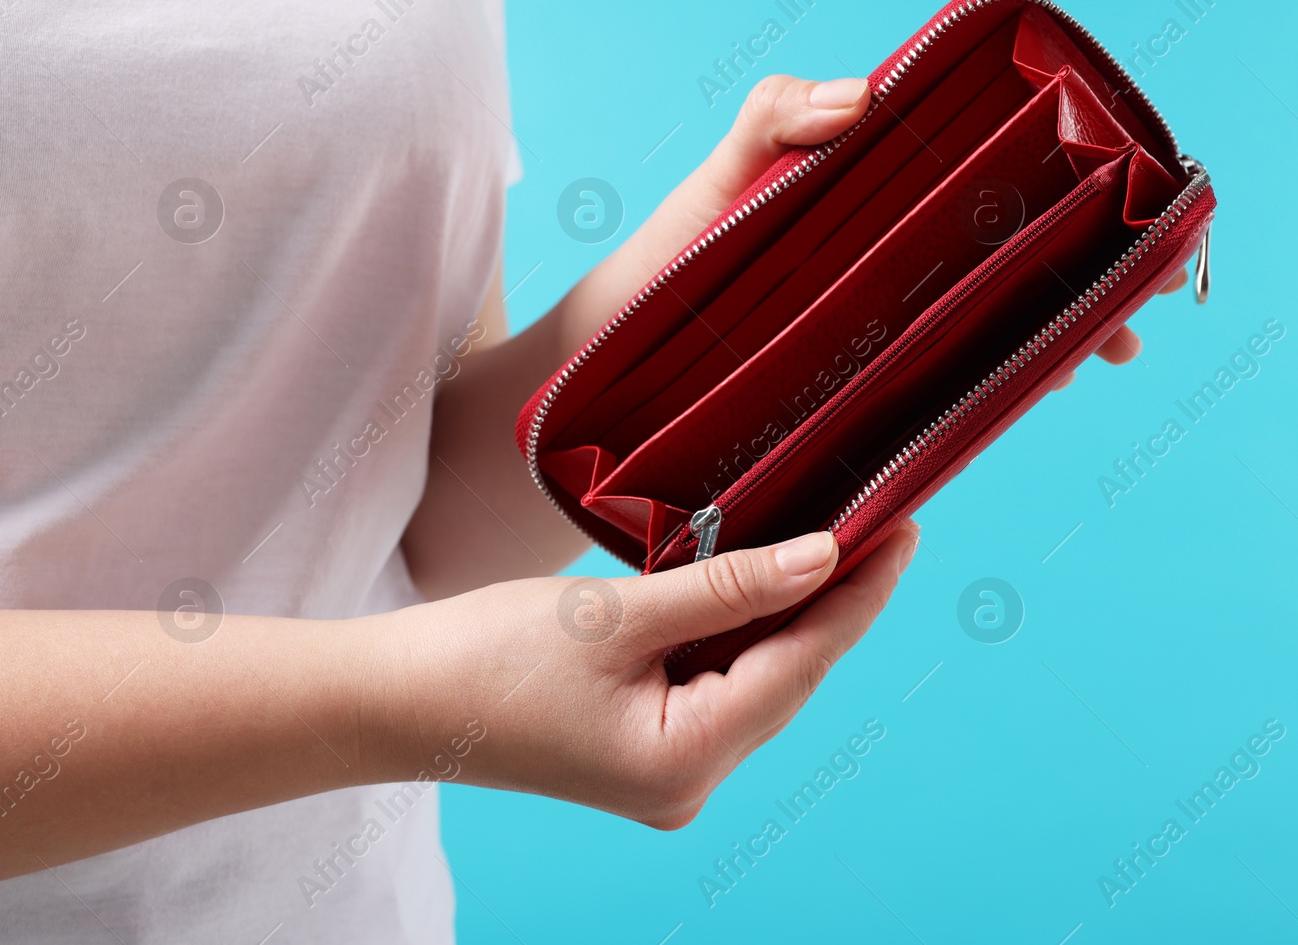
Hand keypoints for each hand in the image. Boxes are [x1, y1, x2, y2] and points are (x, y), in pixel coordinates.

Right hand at [378, 525, 918, 827]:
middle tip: (881, 517)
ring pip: (756, 677)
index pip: (803, 663)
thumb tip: (825, 554)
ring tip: (838, 534)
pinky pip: (719, 680)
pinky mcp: (649, 746)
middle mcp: (690, 780)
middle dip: (833, 598)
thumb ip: (729, 587)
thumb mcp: (618, 615)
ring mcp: (669, 769)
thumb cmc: (487, 657)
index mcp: (686, 761)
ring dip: (788, 611)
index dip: (859, 593)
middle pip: (788, 675)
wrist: (393, 700)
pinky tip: (766, 577)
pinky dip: (741, 629)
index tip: (903, 528)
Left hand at [556, 73, 1182, 387]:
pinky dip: (981, 410)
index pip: (994, 210)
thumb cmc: (664, 268)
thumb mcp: (723, 176)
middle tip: (1123, 329)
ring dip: (1047, 354)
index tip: (1120, 235)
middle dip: (1082, 300)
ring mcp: (879, 358)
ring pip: (986, 351)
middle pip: (1011, 287)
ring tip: (1082, 363)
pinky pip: (934, 415)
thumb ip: (776, 116)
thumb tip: (868, 97)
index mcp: (880, 227)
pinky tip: (1011, 411)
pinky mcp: (857, 422)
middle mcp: (893, 293)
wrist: (600, 375)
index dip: (1067, 218)